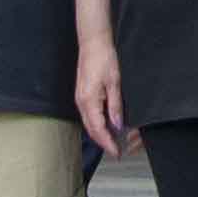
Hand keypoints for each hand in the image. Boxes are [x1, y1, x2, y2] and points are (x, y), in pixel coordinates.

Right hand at [75, 36, 127, 154]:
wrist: (93, 43)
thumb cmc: (104, 59)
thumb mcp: (114, 83)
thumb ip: (115, 106)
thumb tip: (117, 126)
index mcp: (89, 101)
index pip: (98, 129)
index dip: (107, 143)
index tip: (116, 153)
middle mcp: (81, 102)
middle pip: (91, 129)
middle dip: (103, 142)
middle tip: (116, 152)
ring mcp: (80, 99)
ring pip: (89, 123)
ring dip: (100, 134)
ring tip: (113, 141)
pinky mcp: (82, 95)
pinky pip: (89, 115)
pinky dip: (97, 124)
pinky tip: (107, 125)